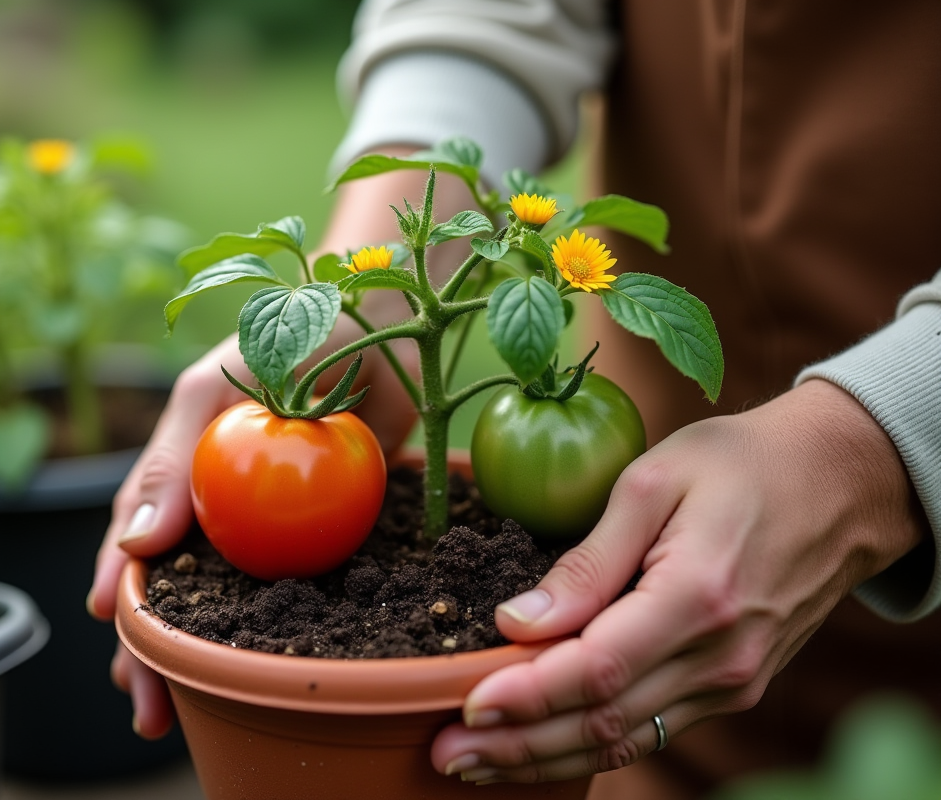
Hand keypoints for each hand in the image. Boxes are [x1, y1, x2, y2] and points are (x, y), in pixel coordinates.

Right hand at [87, 151, 477, 737]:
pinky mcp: (328, 526)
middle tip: (144, 705)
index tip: (116, 633)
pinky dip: (277, 628)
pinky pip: (299, 584)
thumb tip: (138, 546)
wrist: (388, 324)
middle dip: (152, 644)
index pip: (140, 534)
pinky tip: (265, 669)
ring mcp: (274, 516)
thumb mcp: (214, 390)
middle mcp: (223, 497)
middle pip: (177, 580)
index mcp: (187, 464)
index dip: (125, 586)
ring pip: (230, 595)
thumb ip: (175, 463)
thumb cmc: (290, 334)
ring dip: (203, 652)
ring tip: (179, 710)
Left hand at [431, 379, 925, 783]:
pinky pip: (653, 730)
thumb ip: (588, 560)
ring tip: (477, 763)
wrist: (840, 483)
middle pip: (604, 721)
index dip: (526, 696)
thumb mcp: (654, 481)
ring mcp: (734, 681)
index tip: (463, 706)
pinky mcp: (734, 686)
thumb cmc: (740, 465)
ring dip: (546, 759)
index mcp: (699, 596)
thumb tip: (519, 620)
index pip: (597, 668)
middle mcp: (721, 656)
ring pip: (626, 739)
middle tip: (446, 753)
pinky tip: (542, 750)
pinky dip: (592, 747)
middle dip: (518, 745)